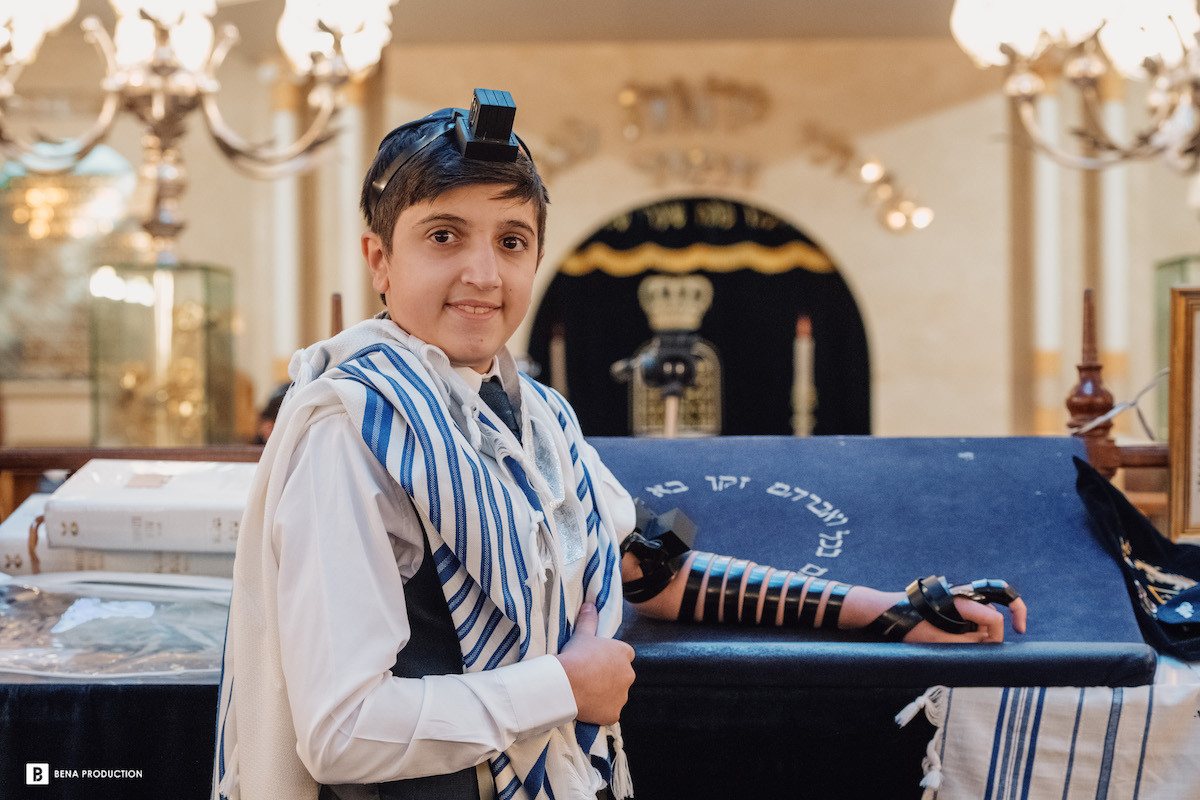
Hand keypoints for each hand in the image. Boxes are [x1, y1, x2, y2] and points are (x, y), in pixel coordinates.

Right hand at [555, 603, 635, 724]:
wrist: (566, 683)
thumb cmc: (575, 656)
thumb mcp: (582, 634)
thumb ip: (589, 620)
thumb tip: (590, 604)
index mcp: (624, 653)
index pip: (625, 655)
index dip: (611, 658)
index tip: (597, 661)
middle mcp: (628, 674)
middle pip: (622, 676)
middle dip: (610, 677)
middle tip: (589, 677)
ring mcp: (622, 696)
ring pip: (616, 695)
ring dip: (606, 694)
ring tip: (586, 692)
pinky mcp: (614, 713)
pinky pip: (609, 712)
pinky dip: (600, 711)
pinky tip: (587, 706)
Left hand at [903, 592, 1027, 642]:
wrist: (890, 613)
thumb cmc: (912, 626)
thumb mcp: (941, 641)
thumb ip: (969, 643)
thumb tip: (990, 644)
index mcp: (962, 602)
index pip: (994, 618)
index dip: (998, 636)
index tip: (996, 649)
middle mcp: (963, 596)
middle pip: (995, 608)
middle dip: (1005, 621)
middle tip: (1017, 631)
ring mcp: (959, 598)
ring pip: (985, 613)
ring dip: (984, 630)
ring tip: (963, 645)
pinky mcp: (954, 604)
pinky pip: (974, 614)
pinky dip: (975, 628)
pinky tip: (964, 640)